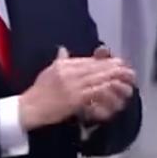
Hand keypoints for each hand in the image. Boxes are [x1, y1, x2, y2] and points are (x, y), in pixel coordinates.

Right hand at [20, 47, 134, 130]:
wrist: (28, 108)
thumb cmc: (38, 92)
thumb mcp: (47, 71)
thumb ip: (59, 60)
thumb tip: (62, 48)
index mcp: (64, 65)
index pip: (89, 61)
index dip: (105, 61)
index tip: (118, 62)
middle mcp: (69, 72)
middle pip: (97, 68)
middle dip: (115, 68)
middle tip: (128, 69)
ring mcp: (72, 86)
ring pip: (99, 79)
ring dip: (115, 79)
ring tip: (127, 79)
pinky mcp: (75, 99)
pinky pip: (95, 93)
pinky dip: (107, 92)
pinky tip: (116, 91)